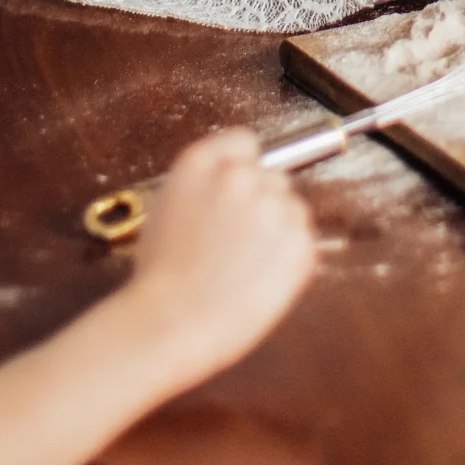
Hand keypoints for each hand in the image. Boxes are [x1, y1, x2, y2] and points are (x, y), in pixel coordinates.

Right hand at [128, 130, 315, 382]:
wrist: (171, 322)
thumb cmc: (161, 276)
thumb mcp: (166, 205)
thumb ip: (202, 182)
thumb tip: (227, 182)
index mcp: (202, 162)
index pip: (244, 143)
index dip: (244, 168)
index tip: (243, 190)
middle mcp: (240, 176)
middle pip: (272, 177)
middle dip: (262, 203)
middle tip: (240, 240)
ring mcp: (272, 206)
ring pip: (291, 209)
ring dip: (278, 230)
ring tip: (246, 264)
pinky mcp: (298, 241)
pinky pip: (304, 240)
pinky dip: (290, 258)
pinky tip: (259, 277)